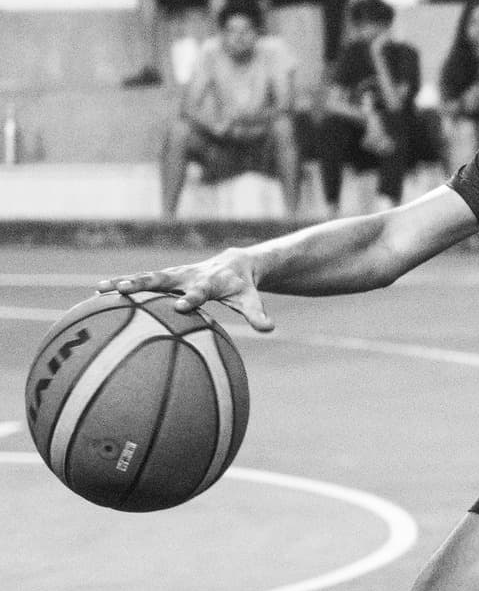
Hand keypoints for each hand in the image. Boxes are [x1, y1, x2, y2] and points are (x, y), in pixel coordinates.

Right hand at [102, 250, 273, 331]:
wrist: (235, 262)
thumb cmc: (242, 286)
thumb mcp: (251, 299)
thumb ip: (258, 314)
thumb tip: (269, 329)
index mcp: (209, 283)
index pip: (199, 291)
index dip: (191, 298)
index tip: (180, 307)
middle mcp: (188, 276)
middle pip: (163, 278)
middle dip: (144, 283)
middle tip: (124, 290)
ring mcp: (174, 275)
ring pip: (146, 277)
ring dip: (124, 282)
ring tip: (100, 289)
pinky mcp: (165, 277)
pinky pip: (141, 282)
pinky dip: (121, 285)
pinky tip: (98, 294)